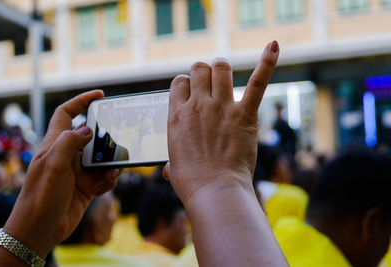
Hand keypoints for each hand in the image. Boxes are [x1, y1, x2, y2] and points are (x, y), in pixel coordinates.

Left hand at [3, 90, 119, 257]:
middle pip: (92, 136)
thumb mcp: (54, 166)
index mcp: (56, 143)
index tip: (100, 95)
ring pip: (102, 158)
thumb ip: (70, 142)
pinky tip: (102, 189)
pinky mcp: (87, 185)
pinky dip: (108, 181)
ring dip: (110, 164)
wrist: (41, 229)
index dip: (82, 101)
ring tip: (111, 174)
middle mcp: (68, 154)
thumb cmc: (41, 196)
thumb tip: (87, 129)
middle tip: (120, 140)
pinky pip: (104, 176)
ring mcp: (78, 170)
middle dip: (107, 139)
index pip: (67, 113)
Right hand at [164, 41, 279, 204]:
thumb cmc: (192, 183)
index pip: (179, 82)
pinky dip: (267, 62)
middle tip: (209, 82)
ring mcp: (222, 107)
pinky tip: (273, 45)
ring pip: (221, 69)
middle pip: (199, 69)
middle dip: (203, 72)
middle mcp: (198, 105)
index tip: (192, 94)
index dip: (186, 84)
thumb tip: (168, 170)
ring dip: (222, 68)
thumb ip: (172, 162)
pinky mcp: (245, 114)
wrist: (214, 190)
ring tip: (224, 73)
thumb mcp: (174, 169)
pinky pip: (258, 82)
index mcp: (177, 116)